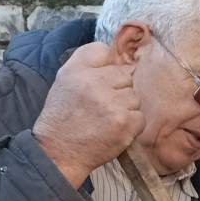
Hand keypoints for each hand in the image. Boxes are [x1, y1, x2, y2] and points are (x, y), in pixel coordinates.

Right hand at [32, 42, 143, 187]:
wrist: (60, 150)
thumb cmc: (64, 116)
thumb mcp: (66, 81)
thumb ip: (88, 65)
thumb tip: (116, 56)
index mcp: (77, 69)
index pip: (103, 50)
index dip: (106, 67)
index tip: (101, 81)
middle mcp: (94, 82)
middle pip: (125, 75)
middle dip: (118, 90)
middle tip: (103, 105)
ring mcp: (111, 103)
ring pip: (134, 96)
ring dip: (126, 108)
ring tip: (108, 118)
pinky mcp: (124, 122)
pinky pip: (140, 116)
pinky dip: (131, 125)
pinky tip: (115, 129)